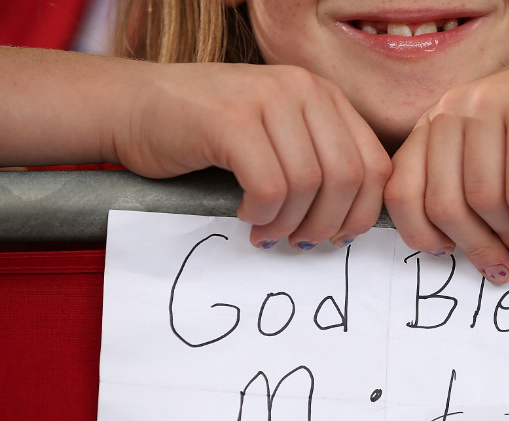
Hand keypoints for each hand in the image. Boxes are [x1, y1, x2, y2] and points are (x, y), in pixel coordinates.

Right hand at [115, 63, 391, 249]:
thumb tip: (351, 222)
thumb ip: (318, 160)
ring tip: (267, 231)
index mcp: (323, 95)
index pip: (375, 164)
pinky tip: (245, 214)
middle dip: (327, 224)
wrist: (133, 105)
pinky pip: (271, 186)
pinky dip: (262, 213)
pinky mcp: (232, 120)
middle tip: (299, 242)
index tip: (338, 237)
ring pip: (310, 185)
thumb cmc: (207, 132)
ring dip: (290, 223)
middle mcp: (302, 89)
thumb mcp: (278, 135)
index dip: (362, 212)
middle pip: (348, 178)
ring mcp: (267, 99)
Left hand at [384, 38, 508, 283]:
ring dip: (507, 239)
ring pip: (483, 201)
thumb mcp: (486, 144)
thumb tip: (448, 246)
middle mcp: (455, 108)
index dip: (421, 234)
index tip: (448, 253)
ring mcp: (492, 107)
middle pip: (443, 203)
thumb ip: (457, 181)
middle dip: (473, 247)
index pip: (401, 189)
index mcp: (434, 120)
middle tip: (498, 268)